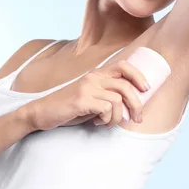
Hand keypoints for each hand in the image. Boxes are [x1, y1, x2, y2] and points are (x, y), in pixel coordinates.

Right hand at [23, 59, 149, 130]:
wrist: (42, 113)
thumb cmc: (69, 108)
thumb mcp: (91, 98)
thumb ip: (107, 96)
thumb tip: (132, 105)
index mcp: (97, 74)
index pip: (124, 65)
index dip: (139, 75)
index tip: (146, 89)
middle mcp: (93, 77)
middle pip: (126, 86)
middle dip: (136, 105)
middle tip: (137, 119)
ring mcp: (87, 87)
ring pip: (118, 100)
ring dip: (119, 117)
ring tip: (109, 123)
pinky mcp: (81, 100)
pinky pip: (107, 109)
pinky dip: (107, 120)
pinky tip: (98, 122)